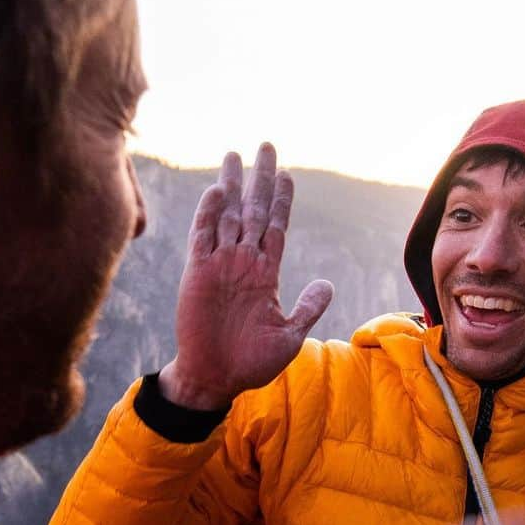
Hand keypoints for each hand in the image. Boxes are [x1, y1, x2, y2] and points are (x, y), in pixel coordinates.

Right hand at [159, 143, 333, 409]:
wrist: (216, 378)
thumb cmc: (251, 362)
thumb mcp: (291, 336)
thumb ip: (308, 307)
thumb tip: (326, 284)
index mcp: (266, 274)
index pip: (276, 226)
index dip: (281, 200)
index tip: (287, 173)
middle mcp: (243, 262)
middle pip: (253, 210)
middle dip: (259, 179)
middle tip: (265, 146)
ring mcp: (219, 265)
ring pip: (227, 216)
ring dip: (231, 186)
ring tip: (234, 156)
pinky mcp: (198, 274)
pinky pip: (202, 238)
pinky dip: (208, 214)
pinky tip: (216, 191)